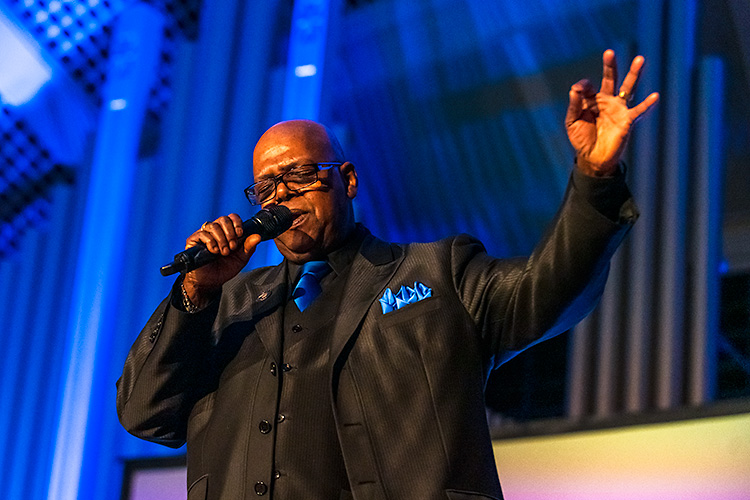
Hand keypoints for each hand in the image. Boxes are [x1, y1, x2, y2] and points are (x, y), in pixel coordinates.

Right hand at [182, 214, 261, 306]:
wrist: (211, 282)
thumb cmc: (225, 268)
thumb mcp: (241, 258)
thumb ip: (249, 247)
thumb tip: (258, 236)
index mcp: (227, 232)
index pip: (232, 217)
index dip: (237, 223)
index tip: (240, 234)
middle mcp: (216, 231)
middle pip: (223, 219)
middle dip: (230, 233)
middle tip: (232, 247)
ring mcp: (204, 234)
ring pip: (213, 226)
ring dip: (221, 239)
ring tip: (224, 252)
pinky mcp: (193, 240)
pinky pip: (202, 234)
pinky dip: (211, 242)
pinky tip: (214, 251)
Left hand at [566, 49, 659, 175]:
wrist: (592, 158)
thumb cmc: (582, 139)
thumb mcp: (572, 122)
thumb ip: (574, 105)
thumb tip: (575, 88)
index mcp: (592, 100)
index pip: (588, 86)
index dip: (583, 86)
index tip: (578, 90)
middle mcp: (607, 101)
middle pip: (611, 79)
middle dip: (610, 66)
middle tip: (609, 52)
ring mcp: (618, 109)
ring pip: (628, 88)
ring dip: (634, 74)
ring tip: (639, 59)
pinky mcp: (627, 120)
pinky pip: (638, 111)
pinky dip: (647, 104)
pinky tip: (654, 96)